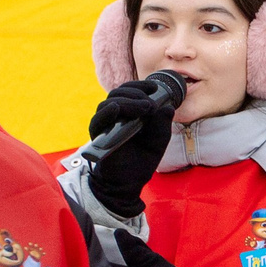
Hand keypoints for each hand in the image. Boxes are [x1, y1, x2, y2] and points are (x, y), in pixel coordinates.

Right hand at [84, 79, 181, 219]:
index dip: (141, 85)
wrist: (128, 181)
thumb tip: (168, 107)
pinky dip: (107, 112)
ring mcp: (105, 123)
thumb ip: (162, 124)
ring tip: (144, 108)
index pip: (130, 90)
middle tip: (150, 103)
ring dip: (128, 101)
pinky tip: (117, 109)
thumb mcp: (158, 140)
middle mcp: (115, 114)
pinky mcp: (98, 135)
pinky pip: (98, 119)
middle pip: (119, 92)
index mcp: (130, 112)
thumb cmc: (142, 159)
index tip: (154, 87)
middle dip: (136, 92)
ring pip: (110, 102)